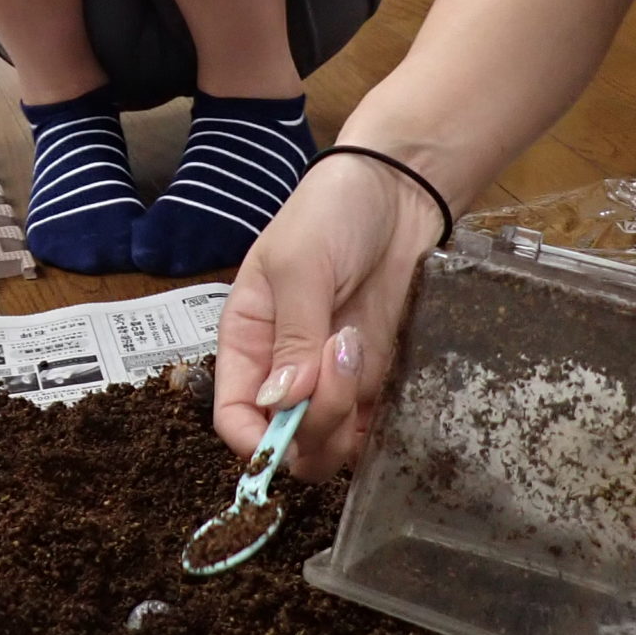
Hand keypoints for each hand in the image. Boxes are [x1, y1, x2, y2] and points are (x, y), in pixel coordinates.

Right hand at [212, 151, 446, 479]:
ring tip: (358, 346)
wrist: (401, 191)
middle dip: (313, 421)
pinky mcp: (374, 379)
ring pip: (328, 443)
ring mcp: (330, 378)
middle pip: (285, 439)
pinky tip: (384, 382)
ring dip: (346, 416)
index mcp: (247, 340)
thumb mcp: (300, 265)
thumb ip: (292, 336)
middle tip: (341, 358)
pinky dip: (377, 427)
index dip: (255, 440)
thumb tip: (280, 404)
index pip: (234, 415)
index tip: (289, 432)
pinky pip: (369, 431)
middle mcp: (283, 369)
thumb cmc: (333, 213)